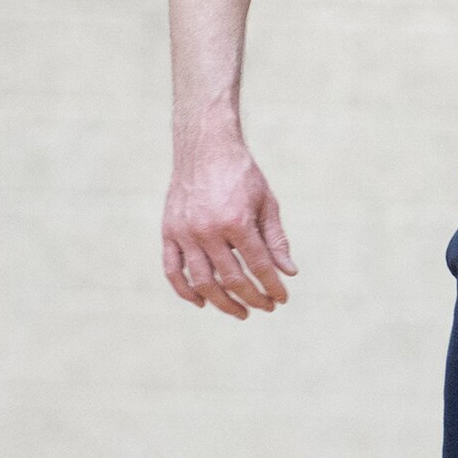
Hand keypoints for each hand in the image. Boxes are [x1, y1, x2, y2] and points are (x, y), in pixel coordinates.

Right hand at [162, 132, 296, 318]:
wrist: (205, 146)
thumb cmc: (241, 174)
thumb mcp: (266, 202)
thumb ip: (276, 240)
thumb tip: (288, 273)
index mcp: (237, 220)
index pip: (259, 266)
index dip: (272, 287)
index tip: (281, 298)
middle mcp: (208, 229)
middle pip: (232, 279)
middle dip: (252, 298)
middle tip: (264, 307)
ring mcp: (186, 232)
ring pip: (202, 282)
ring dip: (222, 303)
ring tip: (240, 311)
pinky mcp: (169, 231)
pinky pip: (172, 270)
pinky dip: (185, 291)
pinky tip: (201, 302)